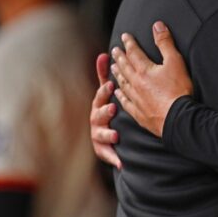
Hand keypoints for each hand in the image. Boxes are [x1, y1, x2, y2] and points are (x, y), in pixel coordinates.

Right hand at [90, 53, 121, 169]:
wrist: (107, 133)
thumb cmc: (107, 108)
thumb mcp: (106, 92)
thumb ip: (105, 74)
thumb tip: (103, 54)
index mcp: (99, 104)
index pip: (100, 96)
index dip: (104, 91)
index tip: (112, 85)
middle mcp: (96, 119)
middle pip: (98, 115)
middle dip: (104, 112)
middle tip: (113, 108)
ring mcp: (98, 134)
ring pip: (100, 134)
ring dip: (107, 133)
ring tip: (116, 134)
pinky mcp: (103, 149)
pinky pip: (107, 153)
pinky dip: (114, 157)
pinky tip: (121, 162)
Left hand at [111, 21, 191, 137]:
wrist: (177, 118)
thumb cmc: (178, 90)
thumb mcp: (175, 61)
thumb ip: (165, 43)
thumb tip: (157, 26)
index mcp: (144, 70)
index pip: (134, 53)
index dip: (129, 43)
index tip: (124, 36)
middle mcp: (136, 83)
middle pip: (125, 67)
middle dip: (120, 57)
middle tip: (114, 50)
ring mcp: (136, 98)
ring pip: (123, 83)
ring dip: (118, 74)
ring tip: (113, 68)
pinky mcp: (138, 112)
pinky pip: (125, 101)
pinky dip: (120, 95)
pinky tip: (118, 92)